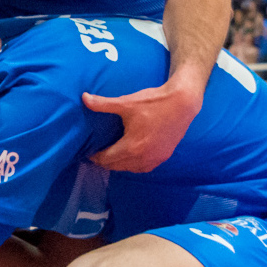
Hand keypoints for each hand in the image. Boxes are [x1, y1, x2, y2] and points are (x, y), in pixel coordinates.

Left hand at [85, 80, 201, 172]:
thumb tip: (84, 97)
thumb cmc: (153, 102)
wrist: (182, 103)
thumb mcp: (126, 103)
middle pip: (117, 166)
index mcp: (131, 147)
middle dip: (106, 162)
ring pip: (131, 169)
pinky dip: (134, 165)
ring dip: (120, 165)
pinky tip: (130, 157)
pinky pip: (144, 168)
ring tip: (112, 156)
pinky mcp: (164, 157)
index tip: (89, 153)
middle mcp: (143, 157)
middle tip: (97, 155)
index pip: (107, 159)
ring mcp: (155, 159)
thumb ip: (103, 104)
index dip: (96, 157)